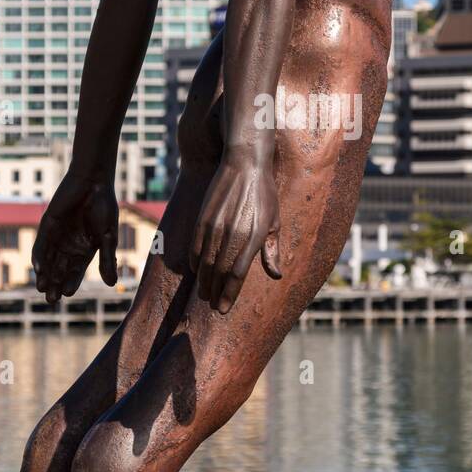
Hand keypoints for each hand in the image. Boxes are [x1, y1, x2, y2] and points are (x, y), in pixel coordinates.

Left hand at [32, 170, 118, 302]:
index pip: (76, 271)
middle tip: (51, 300)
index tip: (67, 294)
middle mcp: (70, 245)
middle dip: (55, 284)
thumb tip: (111, 284)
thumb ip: (107, 259)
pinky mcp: (47, 225)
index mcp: (86, 249)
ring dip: (45, 274)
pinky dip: (39, 256)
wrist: (93, 181)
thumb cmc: (104, 207)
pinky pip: (41, 244)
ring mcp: (57, 235)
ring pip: (48, 260)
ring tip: (42, 288)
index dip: (71, 282)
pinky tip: (38, 268)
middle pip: (60, 269)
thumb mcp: (107, 236)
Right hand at [189, 153, 281, 313]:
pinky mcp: (203, 217)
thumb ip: (272, 250)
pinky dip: (195, 261)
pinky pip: (196, 246)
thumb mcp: (274, 221)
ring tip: (204, 293)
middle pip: (219, 272)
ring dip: (204, 281)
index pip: (238, 274)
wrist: (244, 163)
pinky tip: (196, 270)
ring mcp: (216, 225)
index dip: (229, 294)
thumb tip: (276, 275)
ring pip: (206, 262)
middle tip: (213, 305)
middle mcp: (234, 233)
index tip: (223, 309)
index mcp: (254, 236)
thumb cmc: (264, 193)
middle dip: (215, 292)